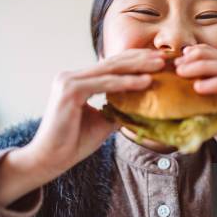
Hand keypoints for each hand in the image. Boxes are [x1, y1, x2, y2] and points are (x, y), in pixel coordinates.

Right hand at [0, 49, 164, 205]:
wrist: (50, 160)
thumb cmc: (74, 143)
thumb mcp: (103, 122)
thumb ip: (118, 109)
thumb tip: (143, 106)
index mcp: (78, 81)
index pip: (111, 66)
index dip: (136, 61)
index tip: (159, 61)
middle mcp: (72, 76)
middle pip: (113, 62)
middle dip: (141, 59)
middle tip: (165, 57)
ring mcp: (69, 80)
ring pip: (110, 70)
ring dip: (138, 67)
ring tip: (160, 65)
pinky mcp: (70, 90)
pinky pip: (104, 84)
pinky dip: (126, 83)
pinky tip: (145, 82)